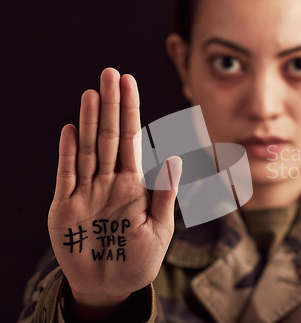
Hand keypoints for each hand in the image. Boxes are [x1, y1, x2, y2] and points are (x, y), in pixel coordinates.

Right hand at [48, 68, 181, 307]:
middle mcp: (109, 182)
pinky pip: (66, 175)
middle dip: (111, 106)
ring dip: (90, 121)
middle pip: (110, 137)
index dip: (130, 111)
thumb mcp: (159, 230)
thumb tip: (175, 158)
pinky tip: (71, 129)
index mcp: (134, 185)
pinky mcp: (64, 207)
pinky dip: (67, 153)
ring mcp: (86, 192)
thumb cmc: (139, 260)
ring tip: (92, 94)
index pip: (132, 140)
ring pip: (88, 149)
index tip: (129, 84)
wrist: (110, 287)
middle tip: (110, 74)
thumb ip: (164, 195)